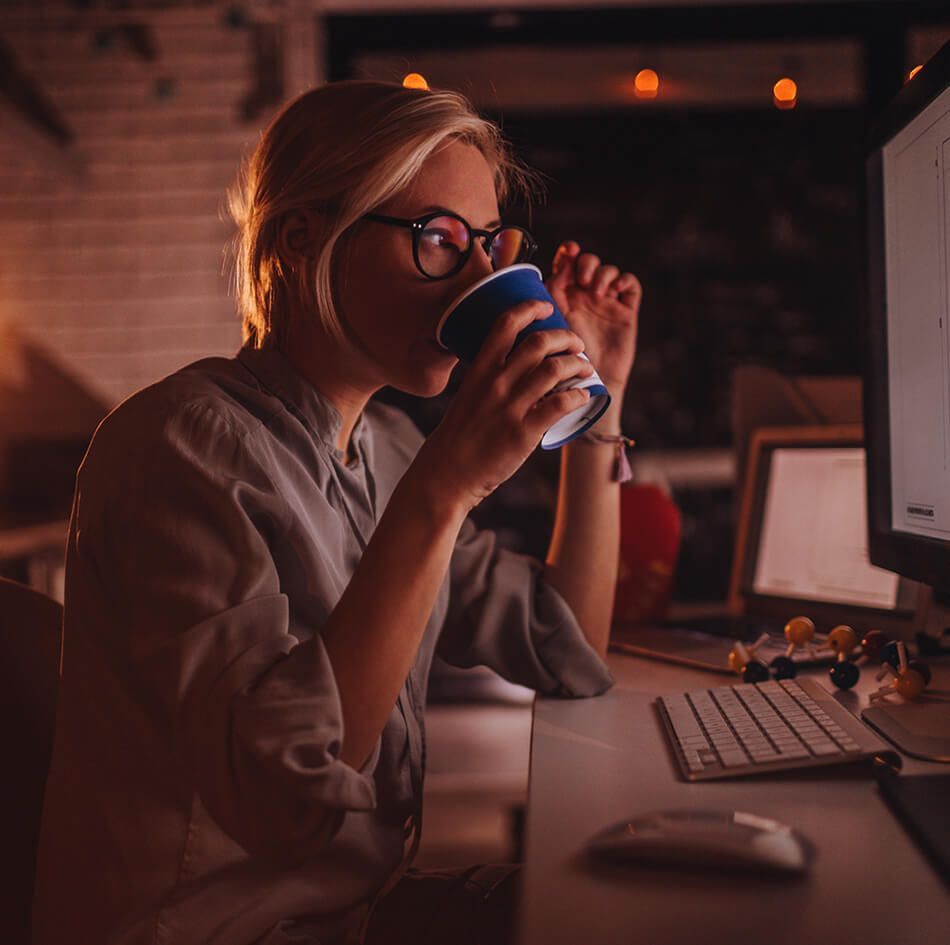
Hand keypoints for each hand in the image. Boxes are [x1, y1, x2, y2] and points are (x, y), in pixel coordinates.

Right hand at [418, 300, 592, 512]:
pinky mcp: (523, 432)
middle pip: (539, 342)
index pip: (506, 324)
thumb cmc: (459, 435)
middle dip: (566, 337)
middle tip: (576, 344)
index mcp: (480, 370)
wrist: (447, 474)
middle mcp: (495, 383)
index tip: (547, 307)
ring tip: (585, 368)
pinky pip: (561, 404)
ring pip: (555, 369)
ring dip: (578, 364)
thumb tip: (521, 368)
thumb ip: (491, 379)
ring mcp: (510, 407)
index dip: (530, 308)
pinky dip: (578, 396)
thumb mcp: (468, 396)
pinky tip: (583, 397)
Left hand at [545, 242, 640, 397]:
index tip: (567, 252)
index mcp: (562, 299)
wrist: (586, 388)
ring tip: (596, 291)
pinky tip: (615, 290)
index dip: (567, 253)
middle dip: (586, 263)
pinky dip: (624, 280)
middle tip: (582, 280)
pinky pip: (631, 285)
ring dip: (603, 273)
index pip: (566, 265)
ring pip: (608, 270)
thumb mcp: (546, 331)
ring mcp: (606, 304)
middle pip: (588, 262)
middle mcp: (584, 298)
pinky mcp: (626, 313)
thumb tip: (543, 275)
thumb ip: (543, 307)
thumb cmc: (560, 365)